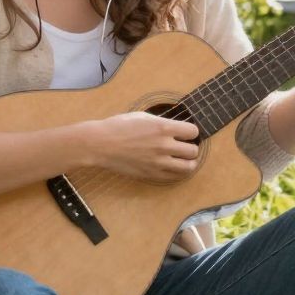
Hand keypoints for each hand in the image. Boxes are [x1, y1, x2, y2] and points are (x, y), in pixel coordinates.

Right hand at [83, 111, 200, 181]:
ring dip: (189, 162)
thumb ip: (162, 123)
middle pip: (193, 150)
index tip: (186, 132)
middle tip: (185, 146)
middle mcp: (164, 146)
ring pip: (188, 167)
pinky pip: (174, 177)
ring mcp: (159, 162)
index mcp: (163, 127)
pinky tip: (172, 167)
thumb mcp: (143, 116)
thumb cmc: (119, 126)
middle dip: (191, 147)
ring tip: (184, 159)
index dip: (191, 131)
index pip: (192, 131)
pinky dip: (178, 172)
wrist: (102, 144)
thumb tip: (175, 128)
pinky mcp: (152, 174)